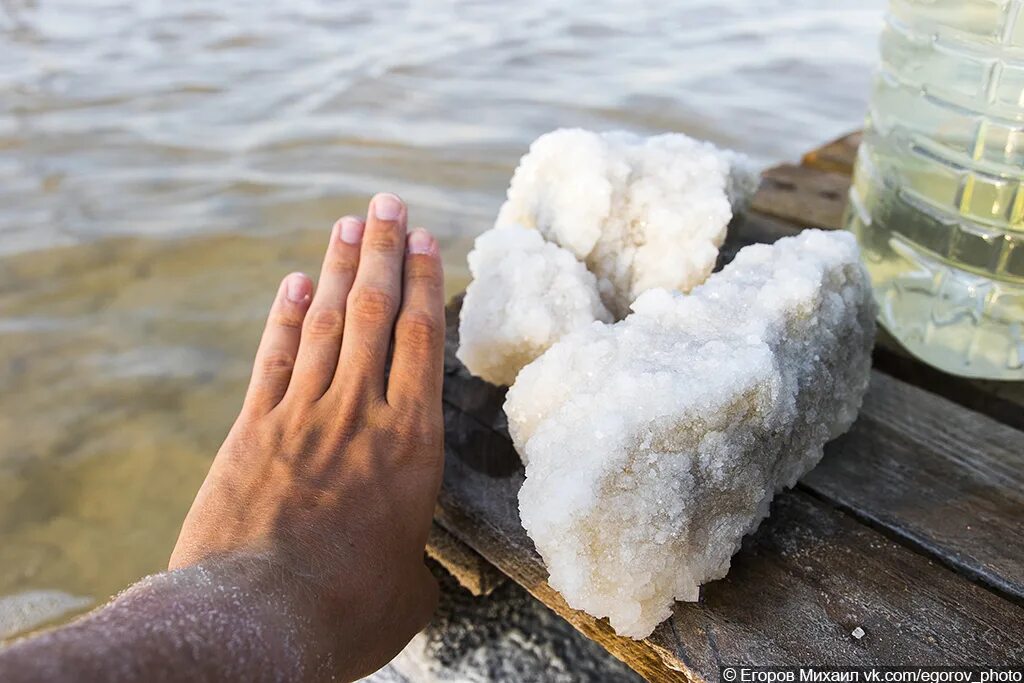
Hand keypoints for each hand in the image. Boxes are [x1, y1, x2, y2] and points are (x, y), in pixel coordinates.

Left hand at [170, 192, 443, 679]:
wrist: (257, 619)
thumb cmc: (347, 612)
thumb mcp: (408, 593)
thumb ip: (417, 565)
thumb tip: (418, 576)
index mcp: (411, 446)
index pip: (421, 342)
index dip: (423, 283)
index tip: (426, 240)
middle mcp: (360, 415)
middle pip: (373, 314)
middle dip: (383, 251)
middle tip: (388, 203)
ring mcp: (302, 416)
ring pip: (324, 324)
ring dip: (337, 269)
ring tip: (349, 223)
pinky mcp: (254, 431)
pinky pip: (273, 358)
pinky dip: (283, 318)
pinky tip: (293, 284)